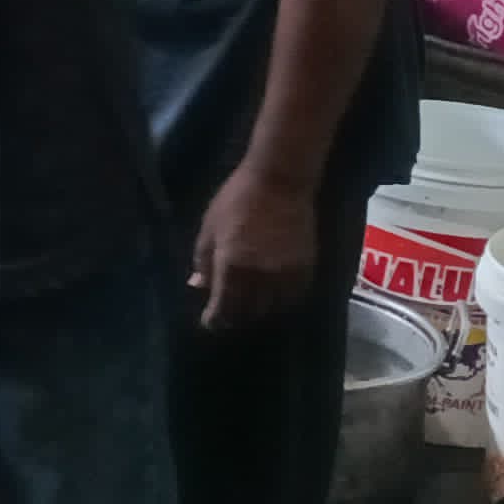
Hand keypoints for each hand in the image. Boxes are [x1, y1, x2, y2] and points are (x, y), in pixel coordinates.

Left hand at [190, 162, 320, 331]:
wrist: (279, 181)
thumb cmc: (236, 200)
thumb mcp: (209, 228)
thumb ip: (203, 261)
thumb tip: (198, 286)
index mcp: (231, 266)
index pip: (223, 307)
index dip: (215, 319)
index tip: (210, 322)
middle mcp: (259, 277)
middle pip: (248, 312)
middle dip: (235, 316)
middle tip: (228, 314)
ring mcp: (285, 274)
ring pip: (272, 308)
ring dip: (258, 310)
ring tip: (250, 306)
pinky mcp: (305, 268)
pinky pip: (293, 296)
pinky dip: (282, 301)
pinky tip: (273, 295)